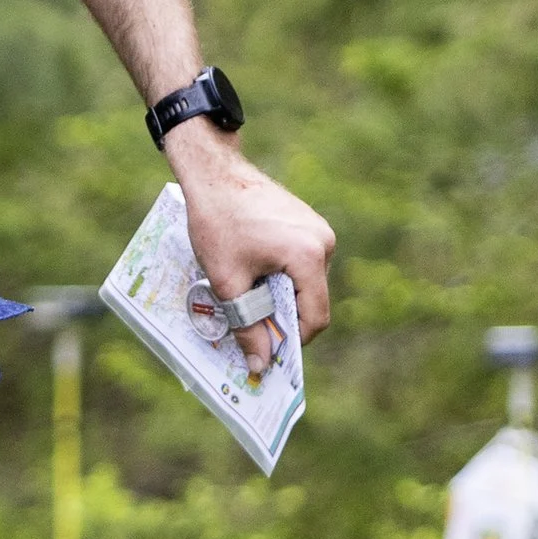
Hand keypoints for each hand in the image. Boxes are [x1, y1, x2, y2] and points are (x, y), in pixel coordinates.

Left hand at [166, 122, 334, 368]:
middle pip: (312, 300)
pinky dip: (281, 274)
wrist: (213, 173)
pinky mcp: (308, 222)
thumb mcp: (227, 283)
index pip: (315, 317)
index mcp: (308, 257)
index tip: (267, 351)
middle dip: (282, 316)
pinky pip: (301, 261)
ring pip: (306, 282)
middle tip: (251, 323)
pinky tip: (252, 268)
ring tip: (246, 289)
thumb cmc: (217, 223)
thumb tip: (260, 365)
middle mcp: (323, 242)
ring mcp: (318, 229)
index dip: (292, 341)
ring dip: (280, 294)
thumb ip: (247, 327)